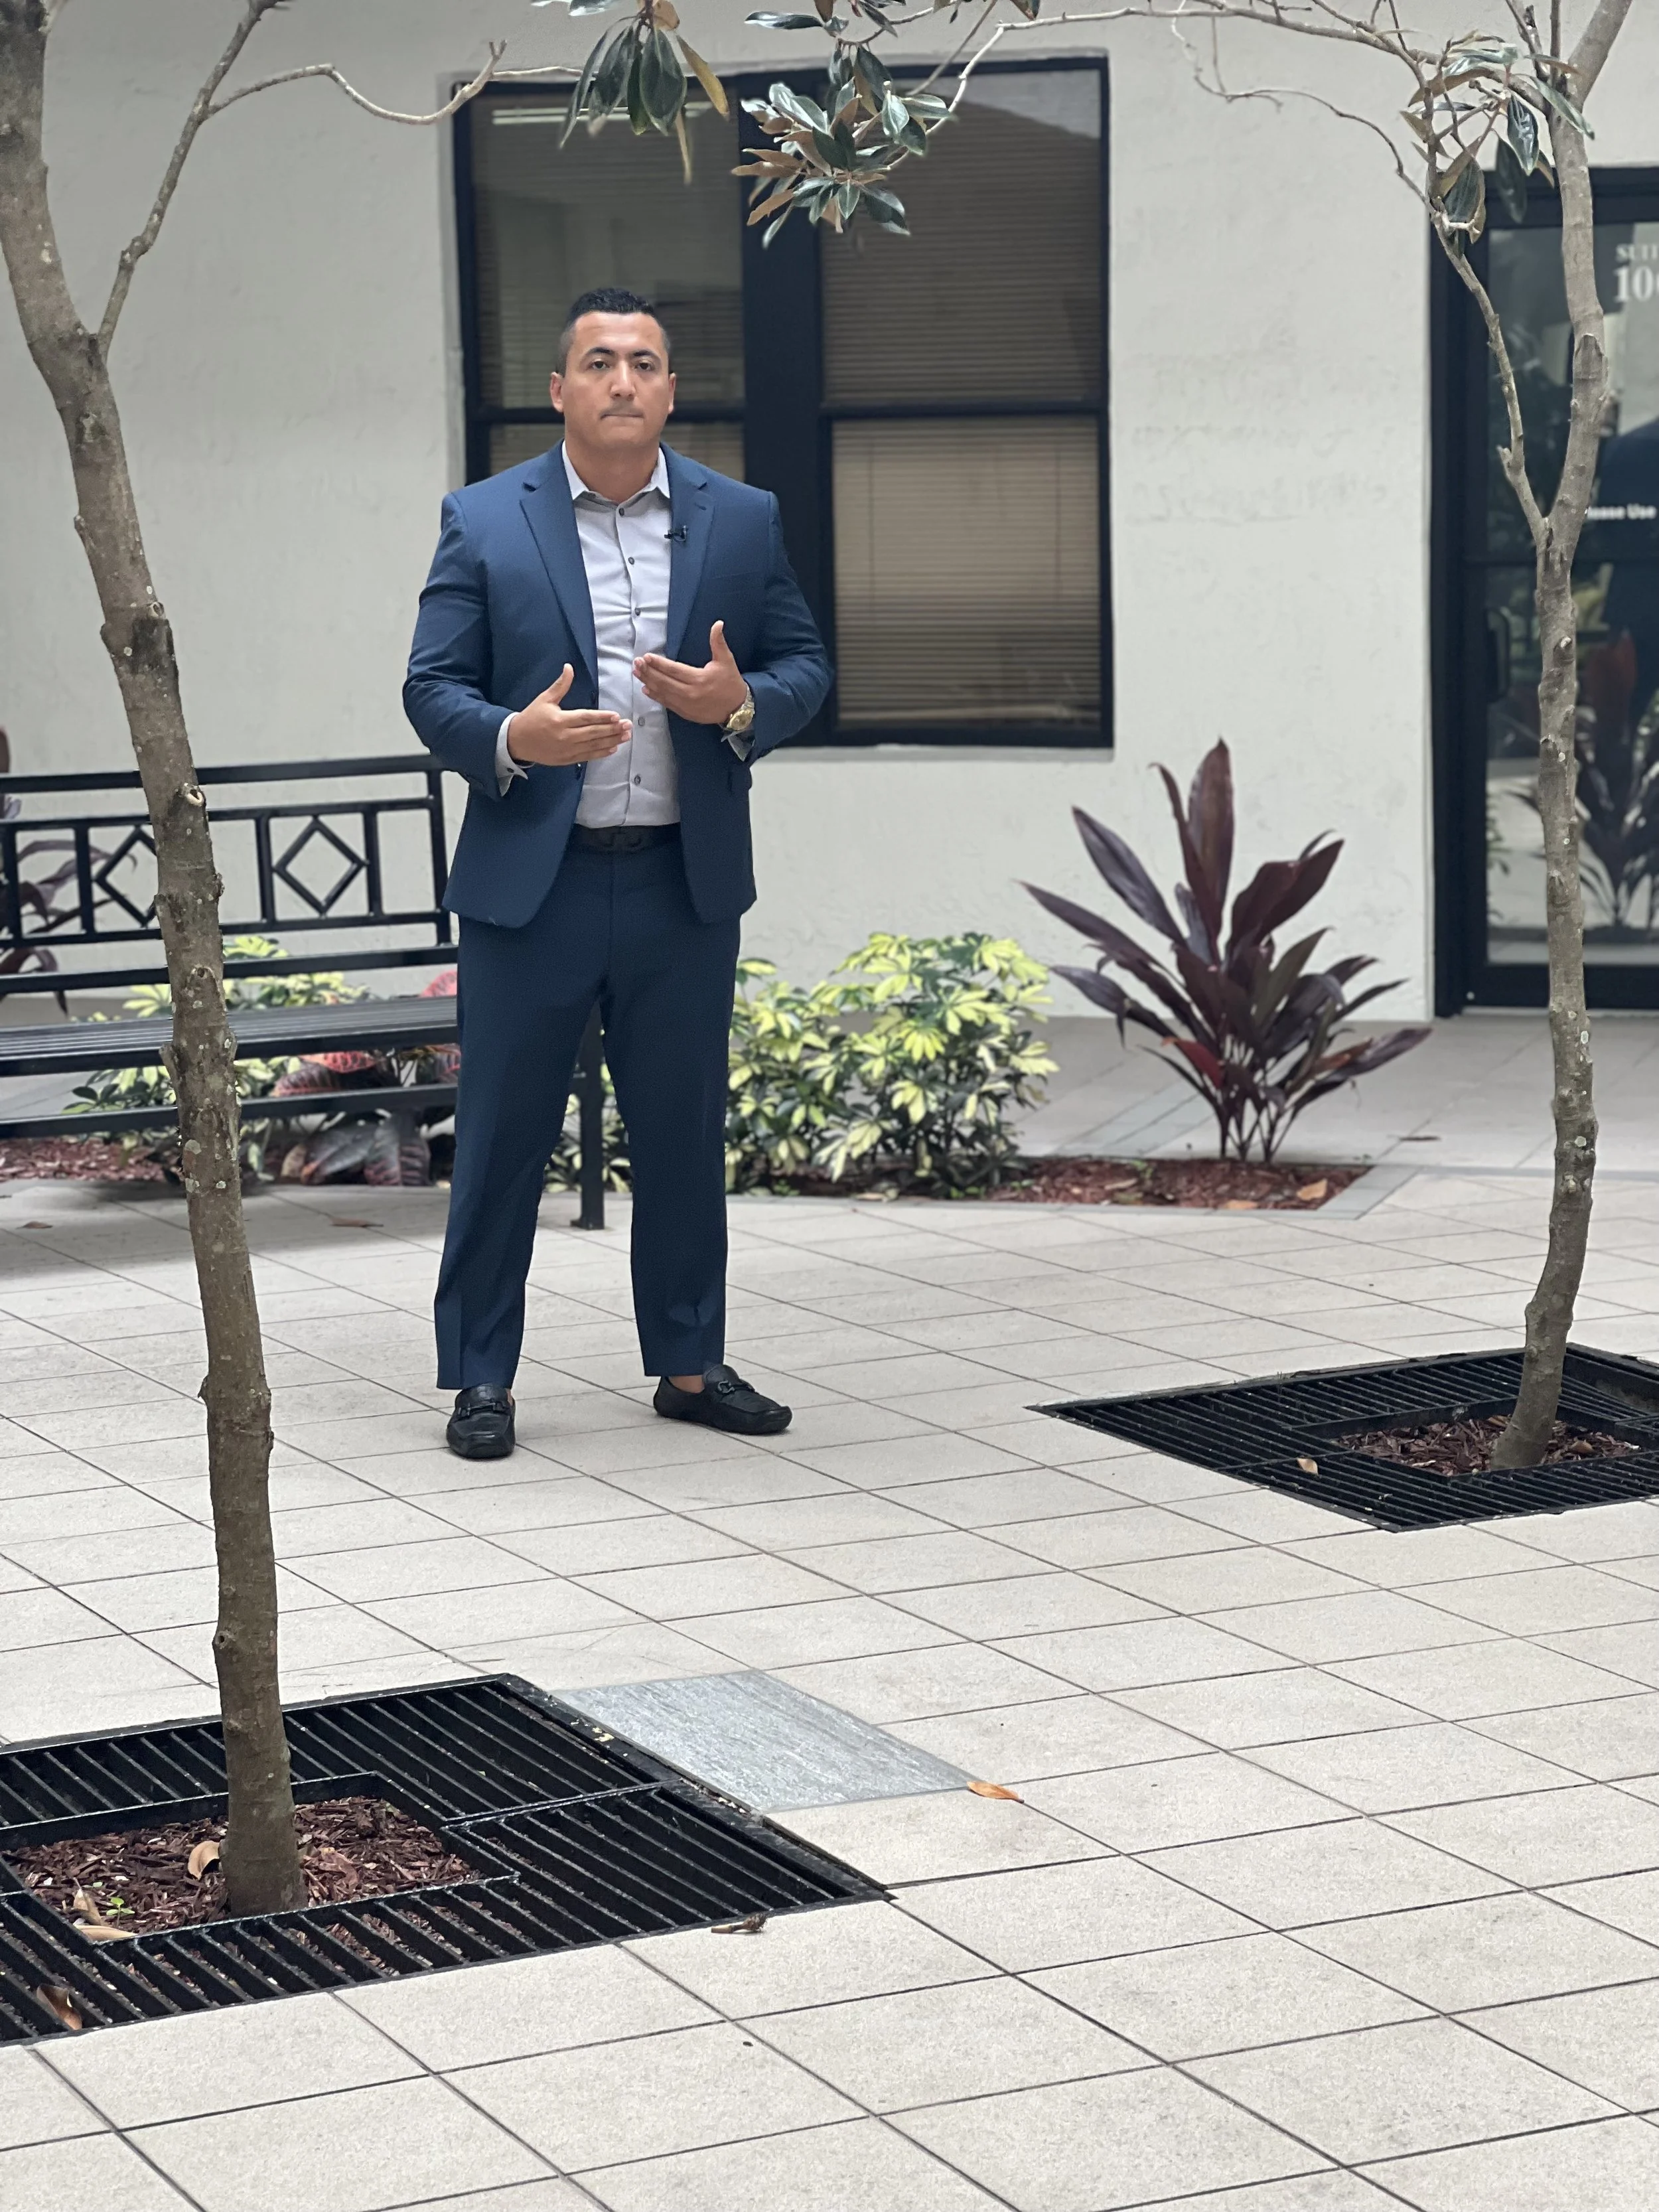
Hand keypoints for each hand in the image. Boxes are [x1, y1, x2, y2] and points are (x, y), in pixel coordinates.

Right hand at [506, 665, 627, 765]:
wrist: (516, 741)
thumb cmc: (531, 718)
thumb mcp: (544, 699)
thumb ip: (560, 686)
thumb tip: (569, 667)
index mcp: (560, 720)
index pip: (585, 718)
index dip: (602, 717)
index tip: (616, 716)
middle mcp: (565, 736)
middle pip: (593, 733)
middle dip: (612, 729)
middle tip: (628, 725)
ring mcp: (567, 749)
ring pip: (593, 746)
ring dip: (611, 741)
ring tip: (626, 736)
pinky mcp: (567, 759)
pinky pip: (587, 756)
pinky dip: (601, 753)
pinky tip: (613, 748)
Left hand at [634, 621, 748, 725]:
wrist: (738, 709)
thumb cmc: (731, 683)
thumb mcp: (726, 660)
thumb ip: (718, 642)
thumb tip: (718, 624)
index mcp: (699, 679)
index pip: (674, 670)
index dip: (659, 664)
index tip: (646, 657)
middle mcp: (690, 693)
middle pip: (664, 682)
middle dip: (648, 672)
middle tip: (636, 663)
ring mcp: (687, 705)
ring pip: (663, 693)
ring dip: (648, 682)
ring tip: (637, 673)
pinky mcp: (686, 713)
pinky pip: (667, 704)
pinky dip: (656, 696)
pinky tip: (646, 689)